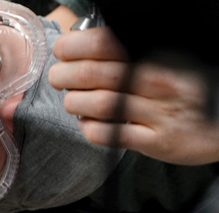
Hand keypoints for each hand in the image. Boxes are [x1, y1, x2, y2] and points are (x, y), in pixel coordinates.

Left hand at [49, 27, 218, 165]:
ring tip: (73, 101)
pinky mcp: (158, 141)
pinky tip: (88, 123)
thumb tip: (79, 40)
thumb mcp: (162, 60)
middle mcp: (159, 80)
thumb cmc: (182, 87)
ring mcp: (159, 112)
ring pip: (98, 104)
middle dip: (63, 75)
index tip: (63, 50)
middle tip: (58, 78)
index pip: (104, 43)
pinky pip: (109, 135)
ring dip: (74, 102)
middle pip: (93, 73)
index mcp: (156, 54)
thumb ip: (128, 52)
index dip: (73, 46)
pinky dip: (90, 128)